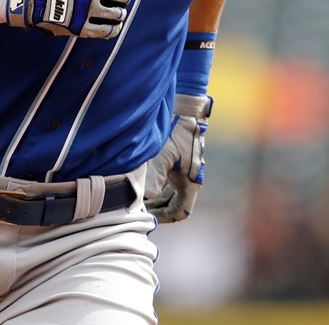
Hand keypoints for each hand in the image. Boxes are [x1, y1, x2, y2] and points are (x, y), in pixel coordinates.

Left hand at [144, 94, 210, 222]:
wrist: (185, 110)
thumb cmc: (176, 132)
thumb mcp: (162, 155)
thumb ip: (154, 177)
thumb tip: (146, 198)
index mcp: (191, 182)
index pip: (180, 212)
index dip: (164, 218)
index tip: (148, 217)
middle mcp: (190, 180)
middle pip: (174, 206)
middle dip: (157, 210)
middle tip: (139, 209)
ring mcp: (185, 172)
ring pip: (170, 195)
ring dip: (156, 200)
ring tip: (138, 198)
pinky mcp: (180, 164)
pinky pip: (168, 184)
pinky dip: (157, 188)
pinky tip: (142, 183)